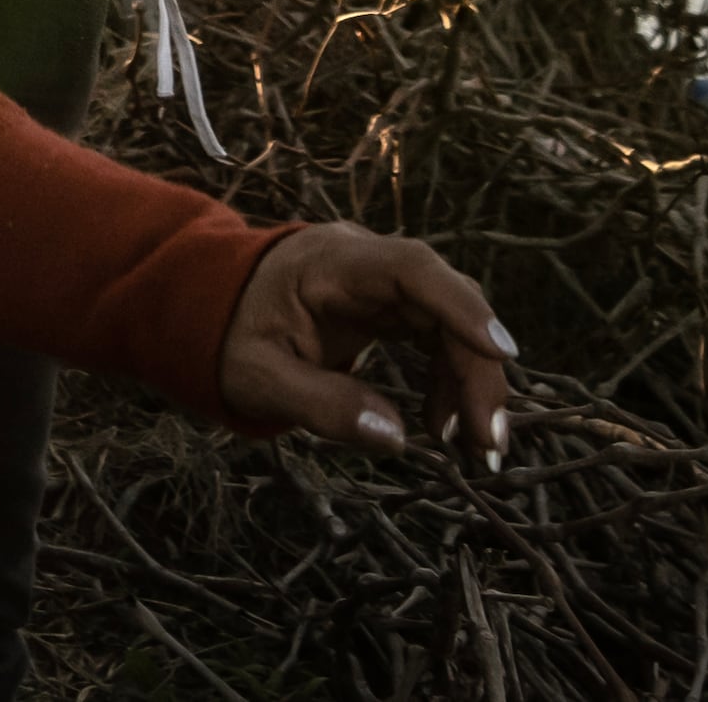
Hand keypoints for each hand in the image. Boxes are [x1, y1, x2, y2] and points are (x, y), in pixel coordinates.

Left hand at [215, 222, 514, 466]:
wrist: (205, 308)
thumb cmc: (227, 338)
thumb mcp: (258, 379)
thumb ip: (323, 405)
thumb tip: (397, 438)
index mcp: (329, 262)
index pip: (411, 268)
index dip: (461, 305)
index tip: (502, 351)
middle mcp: (365, 261)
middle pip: (443, 300)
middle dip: (477, 368)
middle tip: (489, 440)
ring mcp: (380, 282)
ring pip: (449, 322)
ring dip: (471, 381)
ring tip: (473, 446)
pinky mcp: (387, 306)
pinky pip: (435, 337)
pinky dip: (448, 380)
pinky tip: (441, 425)